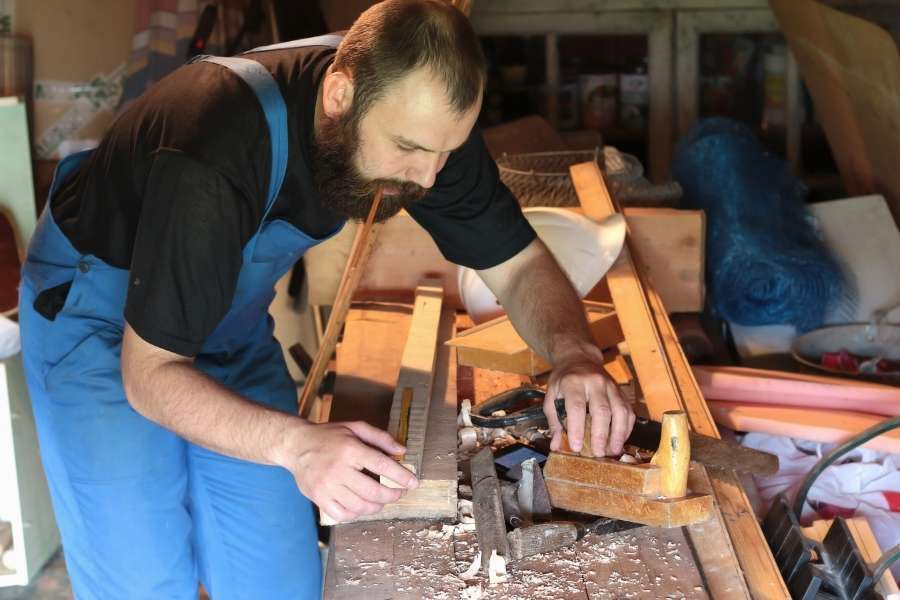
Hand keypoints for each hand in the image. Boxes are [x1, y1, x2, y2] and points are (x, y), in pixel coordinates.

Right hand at [274, 420, 418, 521]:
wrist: (295, 445)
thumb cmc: (329, 436)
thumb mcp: (355, 427)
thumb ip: (380, 437)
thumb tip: (402, 450)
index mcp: (350, 449)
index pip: (382, 466)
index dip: (401, 476)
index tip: (414, 483)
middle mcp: (338, 469)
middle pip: (373, 491)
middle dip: (392, 495)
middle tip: (399, 493)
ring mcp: (327, 486)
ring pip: (360, 506)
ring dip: (377, 506)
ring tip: (382, 500)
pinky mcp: (318, 497)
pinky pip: (343, 514)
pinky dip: (357, 514)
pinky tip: (362, 506)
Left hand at [544, 345, 634, 456]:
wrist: (579, 358)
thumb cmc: (563, 380)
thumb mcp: (551, 396)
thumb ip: (554, 421)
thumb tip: (556, 447)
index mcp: (572, 383)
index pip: (576, 407)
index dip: (577, 428)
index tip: (576, 447)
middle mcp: (594, 382)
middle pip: (602, 410)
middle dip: (600, 435)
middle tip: (597, 454)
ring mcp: (610, 386)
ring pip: (620, 411)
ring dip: (618, 434)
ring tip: (612, 451)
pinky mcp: (621, 392)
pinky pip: (628, 411)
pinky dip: (626, 428)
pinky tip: (620, 441)